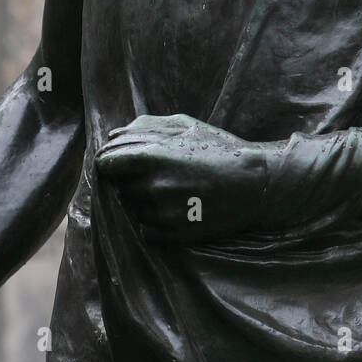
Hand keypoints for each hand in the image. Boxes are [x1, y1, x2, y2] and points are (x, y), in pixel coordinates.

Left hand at [94, 113, 267, 244]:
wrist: (256, 185)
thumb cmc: (220, 149)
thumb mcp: (186, 126)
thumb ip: (145, 127)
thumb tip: (112, 135)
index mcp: (152, 155)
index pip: (105, 163)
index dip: (110, 162)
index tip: (120, 164)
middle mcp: (153, 185)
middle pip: (119, 186)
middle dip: (132, 181)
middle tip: (161, 176)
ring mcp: (162, 212)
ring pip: (133, 209)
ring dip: (145, 202)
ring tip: (175, 192)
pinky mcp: (173, 234)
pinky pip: (147, 230)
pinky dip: (155, 222)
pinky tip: (178, 210)